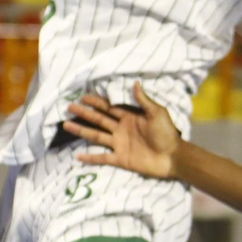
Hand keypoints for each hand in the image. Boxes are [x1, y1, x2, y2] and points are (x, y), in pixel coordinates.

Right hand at [62, 84, 179, 179]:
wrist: (173, 157)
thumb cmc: (167, 133)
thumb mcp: (157, 113)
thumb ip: (144, 100)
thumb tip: (135, 82)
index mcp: (129, 117)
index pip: (109, 107)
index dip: (96, 102)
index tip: (83, 97)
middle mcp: (121, 129)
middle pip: (99, 119)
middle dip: (84, 113)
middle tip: (69, 107)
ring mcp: (119, 144)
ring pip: (96, 136)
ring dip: (82, 131)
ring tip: (67, 125)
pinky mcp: (121, 159)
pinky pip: (102, 158)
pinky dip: (90, 158)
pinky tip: (78, 157)